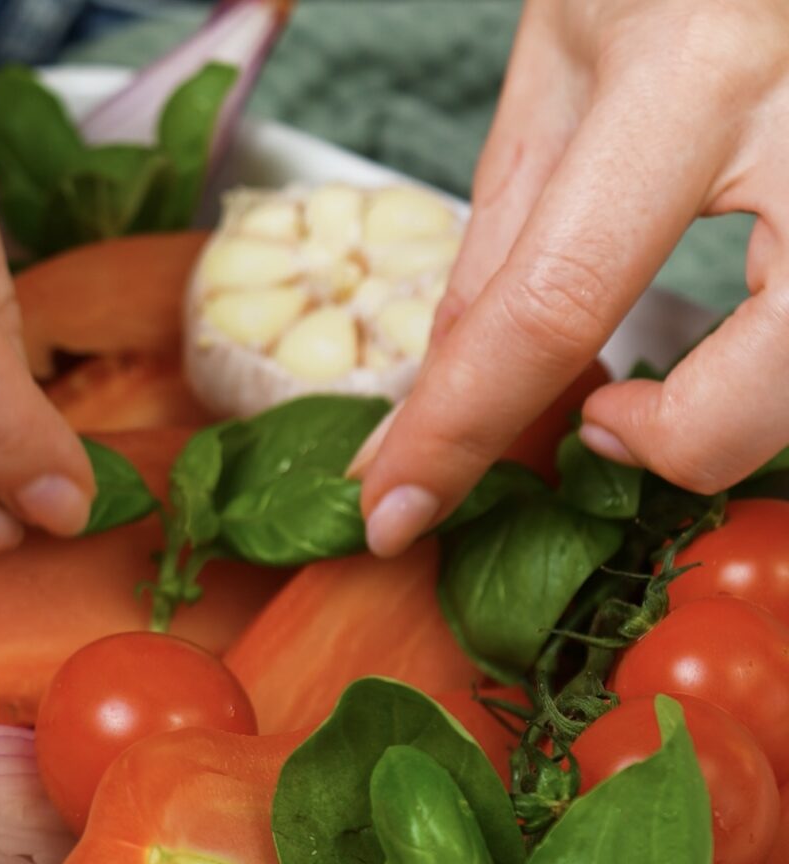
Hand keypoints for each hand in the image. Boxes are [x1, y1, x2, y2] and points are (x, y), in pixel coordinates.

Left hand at [355, 0, 788, 556]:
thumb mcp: (562, 74)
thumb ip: (509, 236)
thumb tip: (448, 381)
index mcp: (694, 70)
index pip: (548, 307)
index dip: (457, 434)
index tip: (394, 509)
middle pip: (753, 384)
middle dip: (664, 449)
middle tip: (594, 430)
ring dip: (726, 424)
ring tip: (653, 398)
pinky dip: (764, 376)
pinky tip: (722, 353)